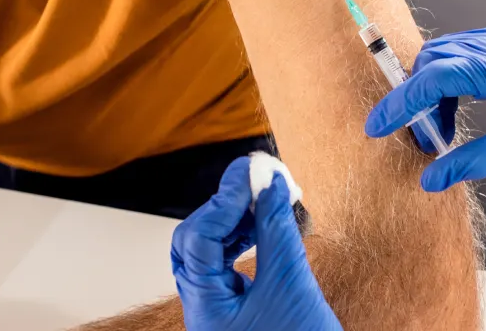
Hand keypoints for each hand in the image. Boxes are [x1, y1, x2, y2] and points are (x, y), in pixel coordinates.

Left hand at [172, 157, 340, 330]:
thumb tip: (269, 186)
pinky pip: (227, 266)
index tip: (251, 172)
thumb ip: (276, 231)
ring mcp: (217, 312)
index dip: (223, 200)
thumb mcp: (290, 285)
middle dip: (223, 207)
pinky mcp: (235, 312)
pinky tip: (265, 225)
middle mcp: (203, 310)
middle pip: (194, 243)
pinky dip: (244, 240)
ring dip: (235, 221)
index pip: (197, 238)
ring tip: (266, 197)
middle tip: (255, 179)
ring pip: (209, 253)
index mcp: (204, 308)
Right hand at [366, 24, 485, 190]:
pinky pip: (465, 56)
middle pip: (433, 60)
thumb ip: (470, 161)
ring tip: (443, 134)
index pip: (433, 76)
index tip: (377, 127)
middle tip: (421, 140)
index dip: (400, 102)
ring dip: (434, 93)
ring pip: (446, 56)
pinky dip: (452, 84)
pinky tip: (459, 114)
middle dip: (417, 99)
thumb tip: (431, 180)